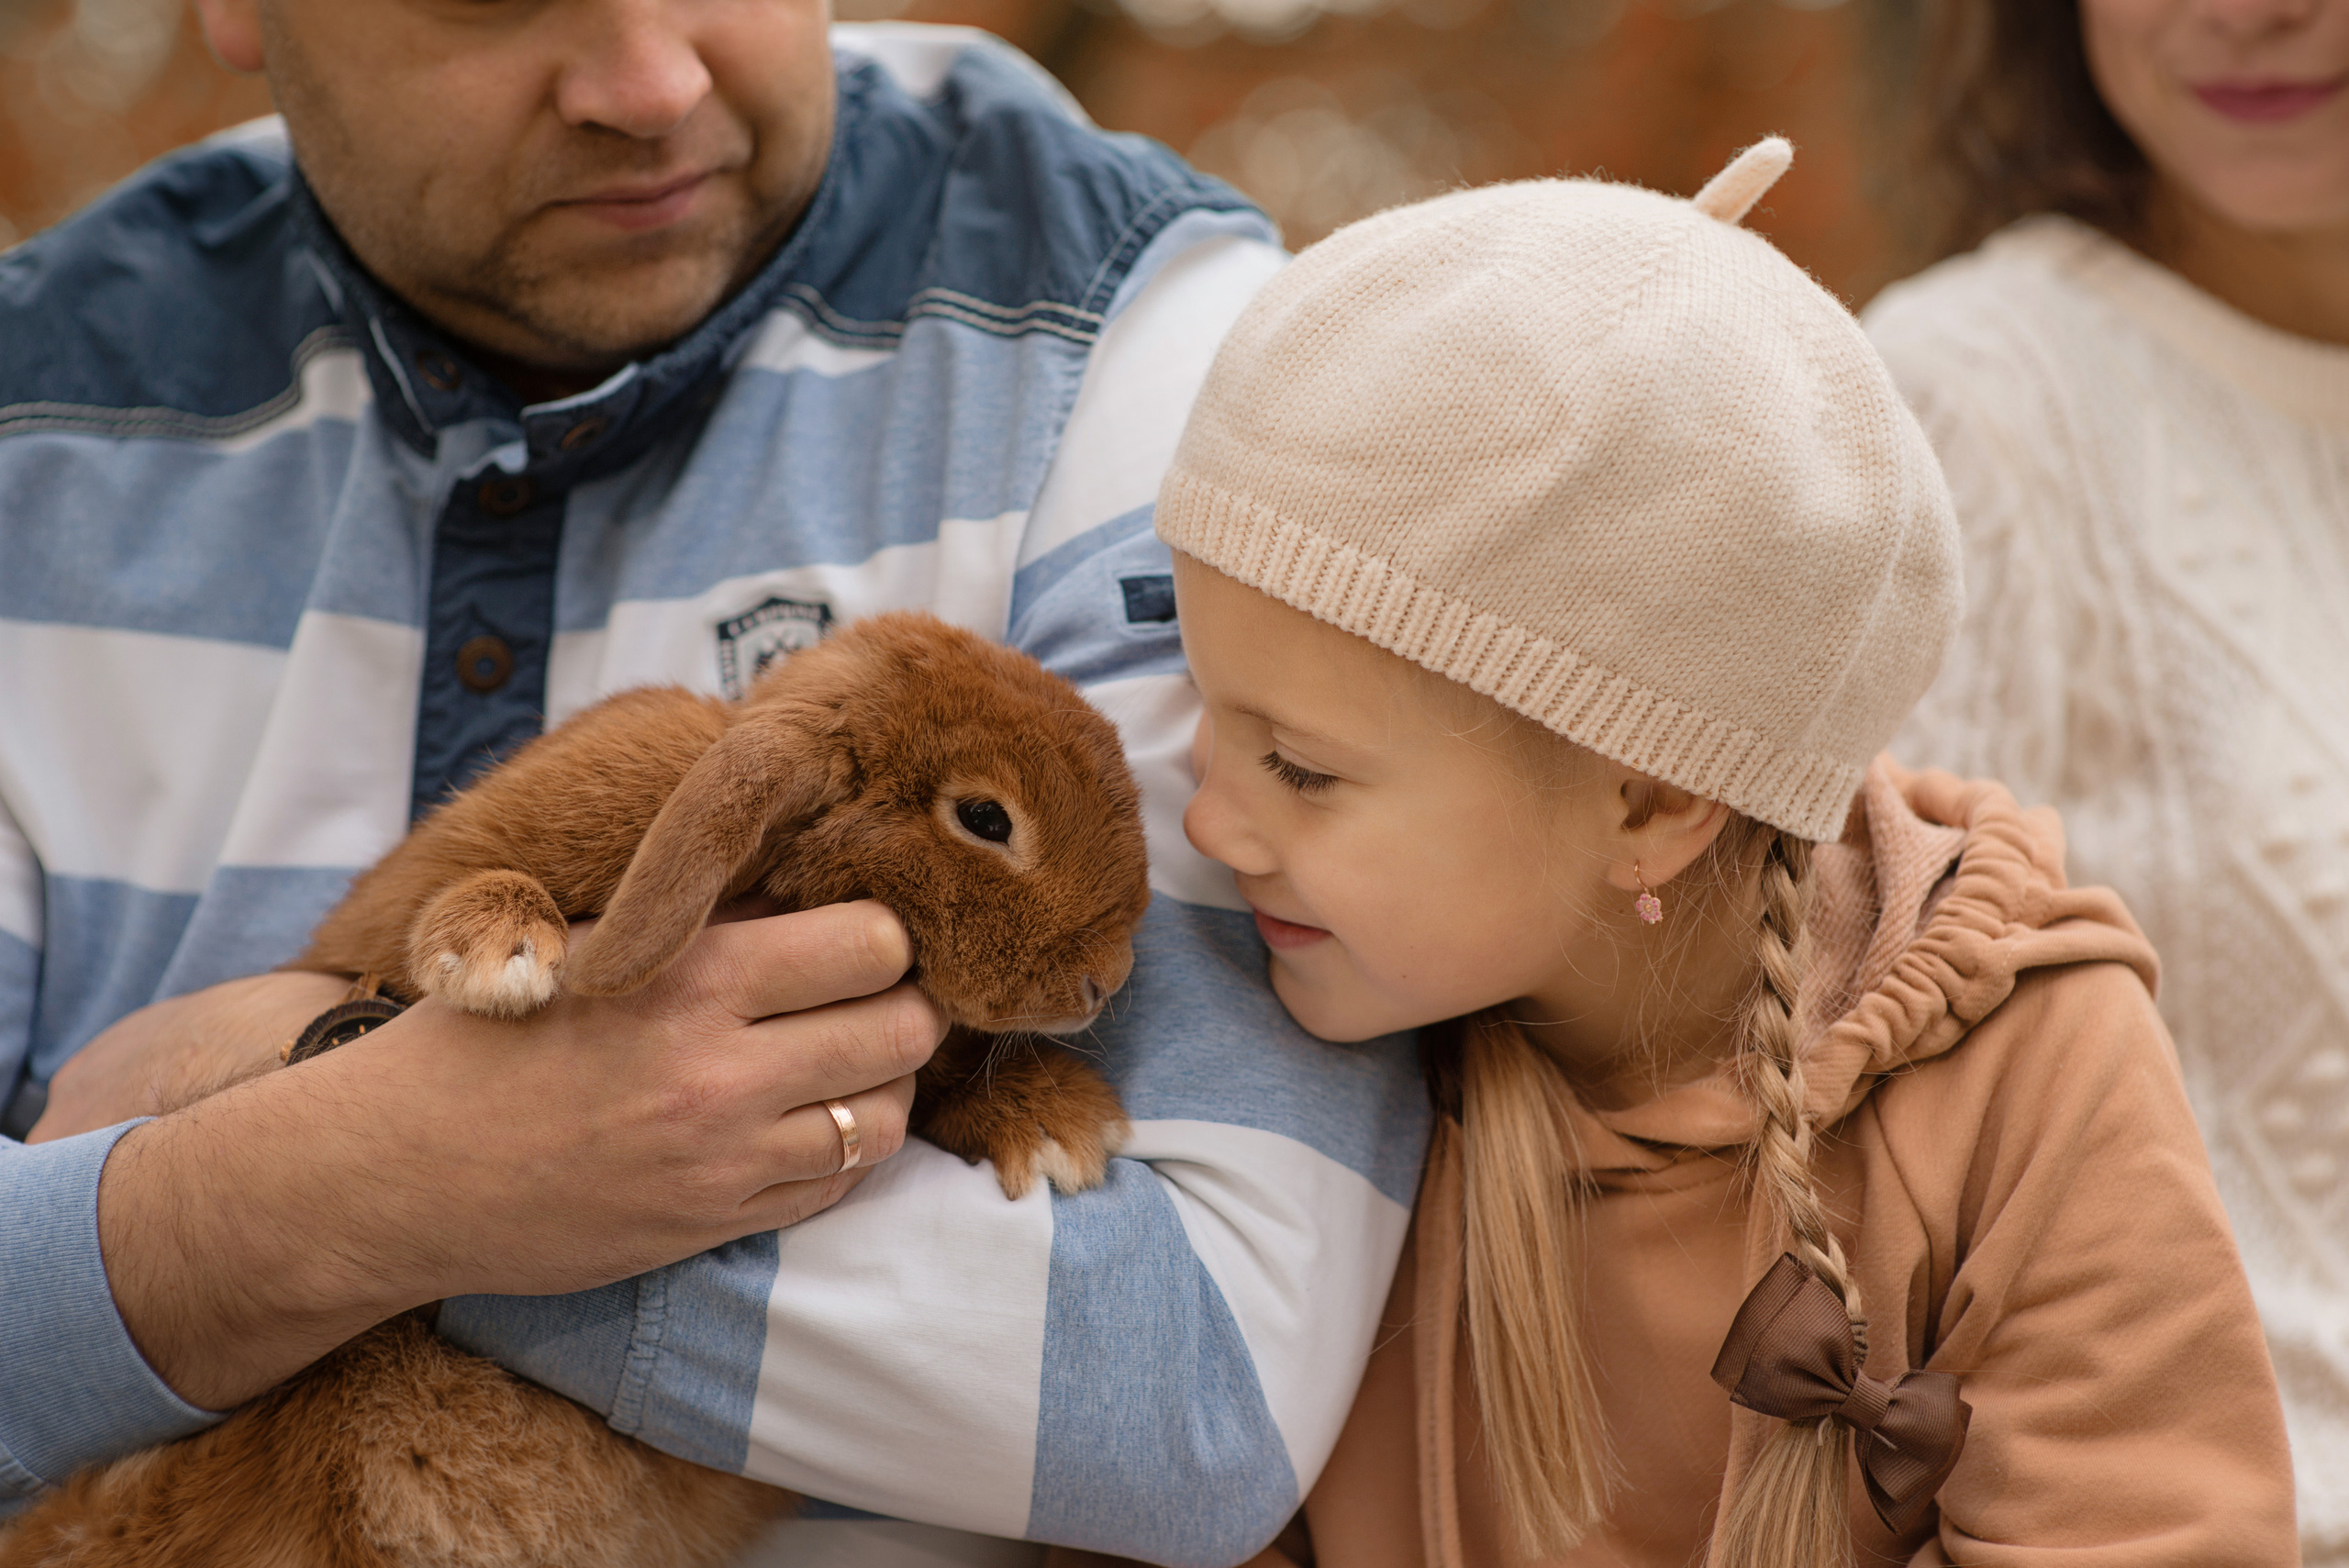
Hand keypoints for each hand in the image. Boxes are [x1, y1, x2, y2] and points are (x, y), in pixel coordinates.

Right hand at [91, 900, 935, 1410]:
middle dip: (906, 1006)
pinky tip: (810, 1123)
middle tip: (880, 998)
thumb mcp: (585, 944)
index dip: (884, 935)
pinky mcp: (712, 1225)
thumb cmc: (481, 1040)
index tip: (865, 936)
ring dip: (884, 1085)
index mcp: (688, 975)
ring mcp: (723, 1159)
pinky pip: (835, 1186)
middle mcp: (720, 1069)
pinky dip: (844, 1151)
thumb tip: (811, 880)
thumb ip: (701, 918)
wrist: (390, 1173)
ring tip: (850, 1063)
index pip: (872, 943)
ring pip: (885, 1117)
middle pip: (904, 1030)